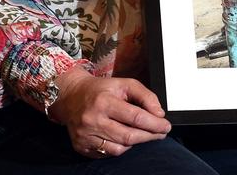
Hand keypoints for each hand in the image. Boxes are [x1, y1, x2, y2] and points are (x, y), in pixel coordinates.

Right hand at [49, 66, 170, 157]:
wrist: (70, 96)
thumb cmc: (101, 90)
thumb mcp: (124, 84)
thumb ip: (145, 96)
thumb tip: (159, 114)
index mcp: (104, 102)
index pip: (136, 117)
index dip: (154, 124)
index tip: (166, 126)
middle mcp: (93, 120)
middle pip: (129, 136)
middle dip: (149, 136)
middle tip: (161, 133)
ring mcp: (85, 136)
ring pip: (119, 148)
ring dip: (136, 143)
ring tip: (144, 135)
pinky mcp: (81, 146)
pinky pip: (107, 153)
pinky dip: (120, 148)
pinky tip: (125, 139)